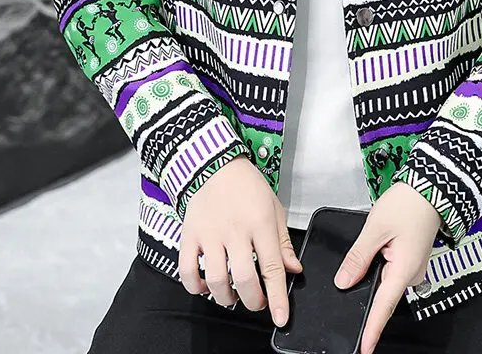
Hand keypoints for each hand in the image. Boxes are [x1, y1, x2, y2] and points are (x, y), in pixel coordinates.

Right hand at [178, 153, 302, 326]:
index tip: (280, 317)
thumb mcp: (274, 208)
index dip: (278, 297)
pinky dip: (196, 286)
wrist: (216, 164)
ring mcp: (210, 233)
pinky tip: (206, 286)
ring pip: (216, 280)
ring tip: (233, 295)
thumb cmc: (248, 186)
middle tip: (257, 302)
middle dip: (253, 301)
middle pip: (244, 279)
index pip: (272, 268)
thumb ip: (283, 242)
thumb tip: (293, 270)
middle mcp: (235, 230)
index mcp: (260, 223)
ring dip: (226, 297)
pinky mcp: (189, 234)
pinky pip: (187, 270)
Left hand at [333, 182, 441, 353]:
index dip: (371, 329)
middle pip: (382, 295)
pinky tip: (373, 252)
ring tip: (369, 249)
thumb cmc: (408, 203)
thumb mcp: (375, 228)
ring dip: (371, 275)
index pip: (383, 307)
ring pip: (384, 281)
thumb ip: (358, 257)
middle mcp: (411, 274)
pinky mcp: (410, 260)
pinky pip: (390, 271)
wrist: (431, 187)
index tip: (363, 348)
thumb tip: (343, 281)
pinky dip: (378, 267)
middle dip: (364, 293)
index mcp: (404, 270)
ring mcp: (412, 268)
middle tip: (353, 276)